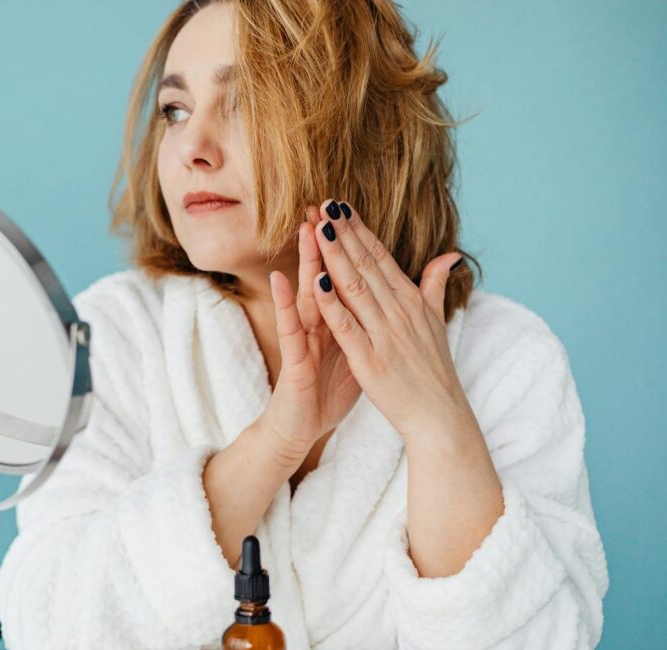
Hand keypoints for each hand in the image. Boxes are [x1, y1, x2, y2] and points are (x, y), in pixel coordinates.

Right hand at [258, 204, 362, 468]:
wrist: (303, 427)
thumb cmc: (326, 391)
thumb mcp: (357, 353)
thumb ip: (369, 323)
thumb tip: (388, 302)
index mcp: (337, 320)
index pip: (344, 277)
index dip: (350, 248)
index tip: (353, 214)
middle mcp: (317, 323)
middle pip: (322, 276)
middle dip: (325, 242)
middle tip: (324, 205)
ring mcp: (302, 339)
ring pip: (303, 295)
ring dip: (303, 262)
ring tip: (304, 229)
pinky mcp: (292, 358)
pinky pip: (289, 328)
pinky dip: (285, 304)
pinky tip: (278, 279)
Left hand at [308, 198, 471, 443]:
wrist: (439, 416)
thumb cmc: (433, 371)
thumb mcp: (436, 323)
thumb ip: (436, 286)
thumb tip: (449, 255)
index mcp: (411, 301)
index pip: (381, 257)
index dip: (359, 229)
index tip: (340, 205)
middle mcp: (399, 312)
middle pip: (366, 264)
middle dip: (343, 232)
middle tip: (322, 203)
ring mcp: (384, 334)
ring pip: (355, 286)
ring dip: (335, 255)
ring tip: (318, 227)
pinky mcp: (370, 359)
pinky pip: (346, 325)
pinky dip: (331, 302)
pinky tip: (315, 280)